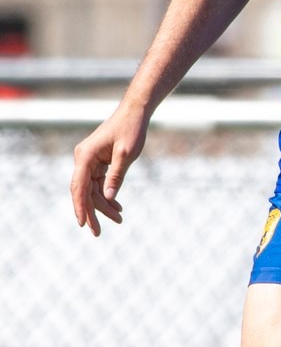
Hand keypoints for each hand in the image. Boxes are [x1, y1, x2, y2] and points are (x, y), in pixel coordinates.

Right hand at [70, 101, 150, 235]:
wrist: (135, 112)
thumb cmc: (130, 130)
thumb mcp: (126, 155)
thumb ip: (117, 176)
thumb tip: (109, 197)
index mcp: (84, 156)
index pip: (78, 187)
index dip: (80, 207)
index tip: (82, 224)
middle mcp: (83, 159)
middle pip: (84, 191)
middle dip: (92, 212)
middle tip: (98, 233)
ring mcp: (90, 161)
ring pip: (92, 189)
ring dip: (103, 205)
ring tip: (119, 219)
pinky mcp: (98, 162)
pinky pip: (99, 183)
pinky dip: (107, 194)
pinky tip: (117, 206)